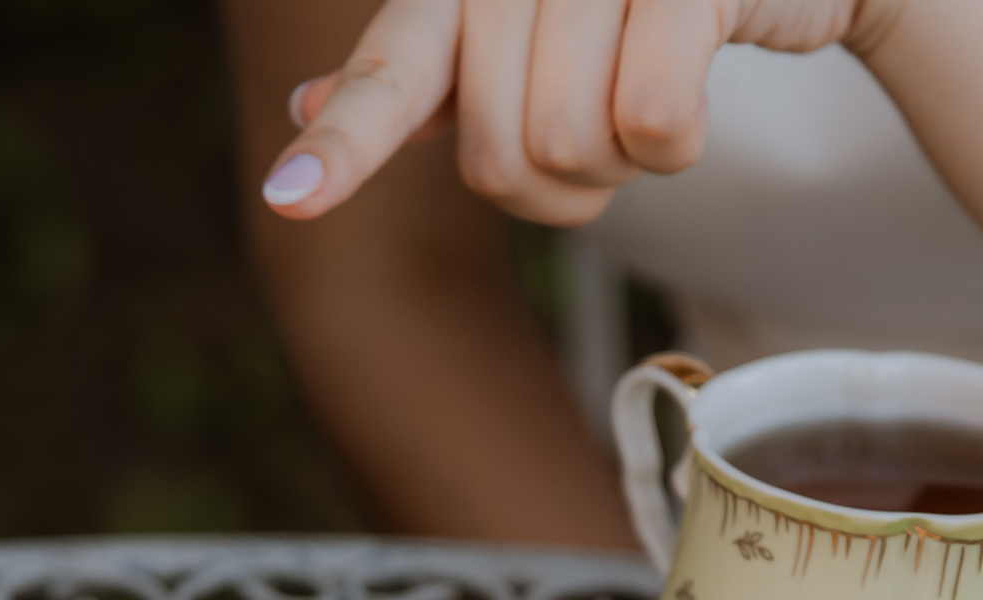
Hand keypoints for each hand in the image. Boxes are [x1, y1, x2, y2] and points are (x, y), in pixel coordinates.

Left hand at [260, 0, 877, 224]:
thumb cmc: (638, 9)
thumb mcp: (524, 36)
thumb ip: (431, 72)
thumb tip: (304, 107)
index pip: (393, 67)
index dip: (348, 142)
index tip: (289, 199)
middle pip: (498, 157)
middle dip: (558, 183)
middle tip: (602, 135)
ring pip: (572, 147)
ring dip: (623, 165)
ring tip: (650, 98)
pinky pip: (653, 124)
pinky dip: (678, 145)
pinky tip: (693, 90)